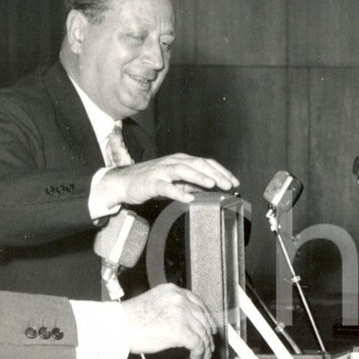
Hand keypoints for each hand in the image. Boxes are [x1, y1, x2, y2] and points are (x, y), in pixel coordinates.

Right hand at [97, 153, 238, 205]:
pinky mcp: (151, 182)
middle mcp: (173, 162)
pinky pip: (166, 186)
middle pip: (197, 164)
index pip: (206, 162)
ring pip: (183, 170)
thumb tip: (214, 188)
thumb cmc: (152, 180)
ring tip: (211, 185)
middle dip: (215, 174)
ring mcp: (161, 171)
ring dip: (198, 177)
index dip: (221, 171)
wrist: (124, 182)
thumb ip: (193, 182)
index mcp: (181, 160)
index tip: (234, 181)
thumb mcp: (177, 180)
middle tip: (228, 184)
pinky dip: (178, 192)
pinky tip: (188, 198)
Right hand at [122, 283, 214, 358]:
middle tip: (209, 343)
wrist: (118, 326)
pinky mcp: (180, 331)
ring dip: (205, 345)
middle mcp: (180, 300)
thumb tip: (184, 321)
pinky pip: (197, 343)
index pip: (198, 303)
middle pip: (203, 318)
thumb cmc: (129, 318)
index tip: (209, 326)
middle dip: (208, 334)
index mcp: (174, 291)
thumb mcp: (154, 303)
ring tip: (204, 354)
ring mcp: (182, 314)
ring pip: (202, 332)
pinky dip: (199, 352)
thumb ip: (171, 307)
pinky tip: (195, 356)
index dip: (206, 317)